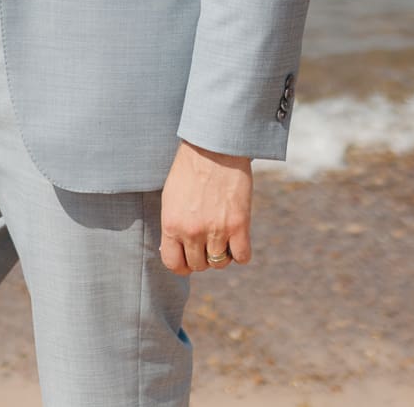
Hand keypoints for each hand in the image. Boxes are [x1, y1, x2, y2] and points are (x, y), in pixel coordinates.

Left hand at [158, 141, 252, 275]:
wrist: (213, 148)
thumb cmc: (189, 169)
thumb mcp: (171, 198)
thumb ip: (173, 225)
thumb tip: (177, 249)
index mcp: (171, 224)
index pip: (173, 263)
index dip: (182, 265)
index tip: (188, 259)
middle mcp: (192, 232)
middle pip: (198, 265)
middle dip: (202, 258)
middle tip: (206, 243)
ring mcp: (216, 230)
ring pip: (219, 263)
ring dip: (221, 255)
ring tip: (221, 238)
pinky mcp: (239, 225)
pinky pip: (242, 257)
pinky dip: (241, 253)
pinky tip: (237, 240)